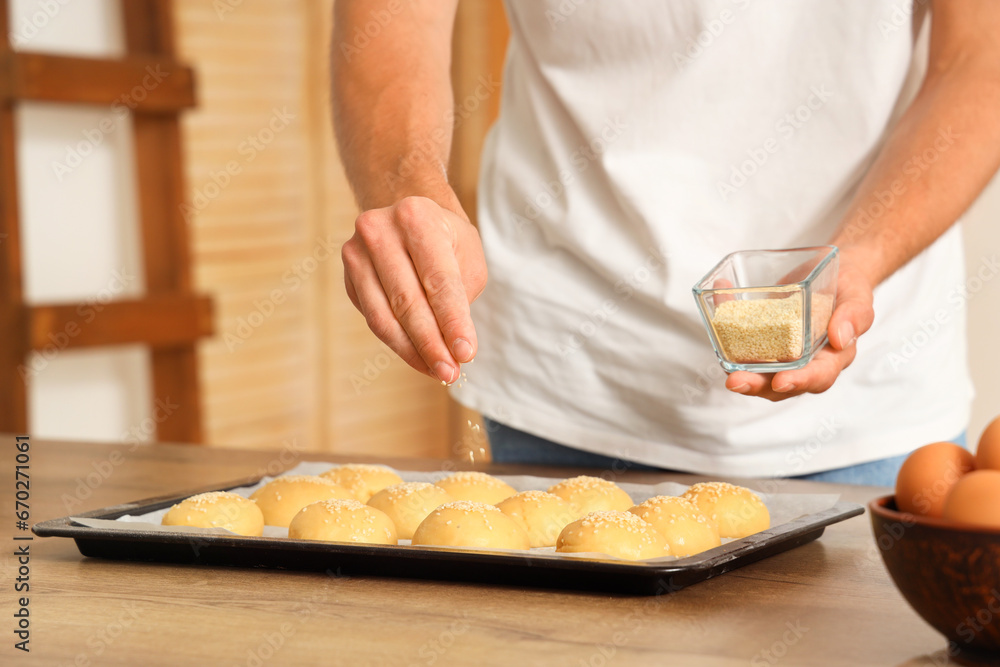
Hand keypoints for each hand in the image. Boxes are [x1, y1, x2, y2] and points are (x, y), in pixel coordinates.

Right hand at [341, 196, 486, 382]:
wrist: (408, 217)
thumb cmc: (446, 241)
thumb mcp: (467, 258)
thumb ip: (460, 298)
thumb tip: (453, 349)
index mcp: (416, 217)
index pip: (438, 280)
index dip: (453, 321)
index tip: (466, 353)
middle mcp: (380, 231)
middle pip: (407, 301)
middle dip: (431, 343)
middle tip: (451, 372)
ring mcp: (356, 253)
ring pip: (383, 317)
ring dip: (413, 351)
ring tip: (438, 372)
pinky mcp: (348, 277)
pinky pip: (374, 320)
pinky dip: (399, 343)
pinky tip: (420, 357)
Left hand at [724, 257, 874, 400]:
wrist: (834, 273)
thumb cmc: (849, 288)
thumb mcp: (858, 296)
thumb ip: (854, 315)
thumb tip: (840, 338)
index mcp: (832, 358)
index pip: (818, 377)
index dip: (800, 382)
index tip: (781, 381)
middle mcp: (805, 362)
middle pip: (780, 384)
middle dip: (757, 385)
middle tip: (735, 381)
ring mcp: (782, 354)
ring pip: (758, 370)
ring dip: (738, 368)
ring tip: (721, 360)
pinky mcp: (764, 340)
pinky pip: (745, 344)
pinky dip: (729, 333)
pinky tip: (717, 310)